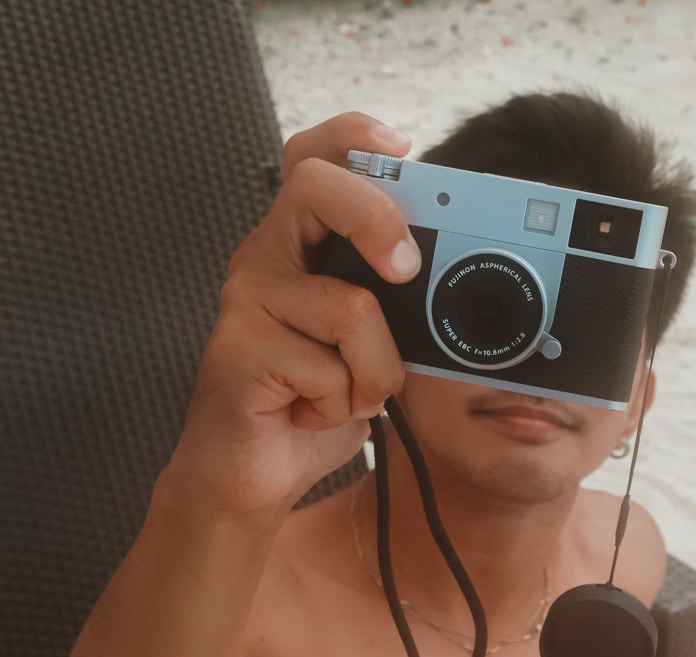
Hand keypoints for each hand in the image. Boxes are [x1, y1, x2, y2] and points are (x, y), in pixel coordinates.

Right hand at [157, 113, 419, 520]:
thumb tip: (460, 280)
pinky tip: (309, 414)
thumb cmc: (312, 405)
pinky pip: (329, 367)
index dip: (351, 136)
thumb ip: (396, 305)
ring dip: (375, 370)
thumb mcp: (371, 344)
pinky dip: (342, 404)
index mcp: (299, 246)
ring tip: (347, 395)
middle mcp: (266, 259)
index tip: (401, 146)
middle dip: (376, 217)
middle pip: (315, 185)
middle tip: (405, 269)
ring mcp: (245, 302)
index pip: (313, 160)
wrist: (250, 480)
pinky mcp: (235, 352)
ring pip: (350, 305)